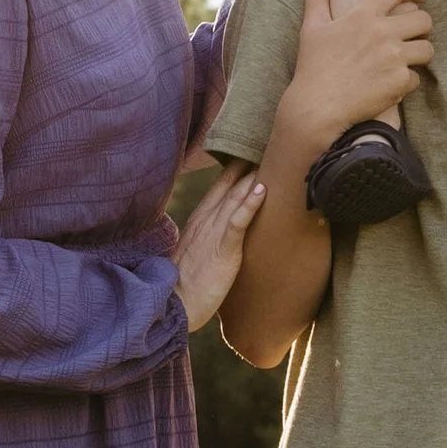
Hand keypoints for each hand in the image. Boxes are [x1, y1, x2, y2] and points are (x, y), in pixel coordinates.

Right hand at [174, 162, 265, 333]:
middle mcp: (206, 220)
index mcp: (200, 220)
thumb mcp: (198, 253)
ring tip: (272, 155)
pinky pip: (237, 222)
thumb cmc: (185, 285)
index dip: (237, 167)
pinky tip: (262, 189)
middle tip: (267, 141)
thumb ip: (211, 238)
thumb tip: (227, 232)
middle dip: (248, 163)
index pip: (221, 186)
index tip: (253, 150)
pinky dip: (250, 204)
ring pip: (236, 196)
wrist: (174, 306)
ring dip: (253, 176)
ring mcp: (213, 233)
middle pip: (230, 184)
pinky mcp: (222, 249)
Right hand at [286, 0, 433, 145]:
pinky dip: (407, 82)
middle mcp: (382, 33)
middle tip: (416, 33)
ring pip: (427, 49)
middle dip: (423, 26)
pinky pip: (416, 78)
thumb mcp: (312, 28)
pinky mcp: (399, 82)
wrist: (316, 107)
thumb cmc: (313, 67)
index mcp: (363, 15)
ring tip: (410, 58)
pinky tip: (393, 84)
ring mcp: (394, 58)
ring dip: (420, 54)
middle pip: (424, 19)